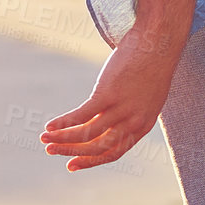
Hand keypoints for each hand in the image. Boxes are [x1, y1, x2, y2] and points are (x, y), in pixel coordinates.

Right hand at [40, 27, 182, 170]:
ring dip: (62, 138)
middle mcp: (133, 121)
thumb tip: (108, 121)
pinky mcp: (109, 93)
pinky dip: (64, 122)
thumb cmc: (152, 65)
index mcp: (143, 125)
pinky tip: (50, 125)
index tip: (72, 164)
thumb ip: (130, 112)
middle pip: (98, 147)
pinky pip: (82, 114)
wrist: (159, 40)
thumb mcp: (146, 96)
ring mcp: (122, 108)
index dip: (90, 160)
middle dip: (71, 151)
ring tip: (45, 138)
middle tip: (51, 150)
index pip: (114, 153)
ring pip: (87, 133)